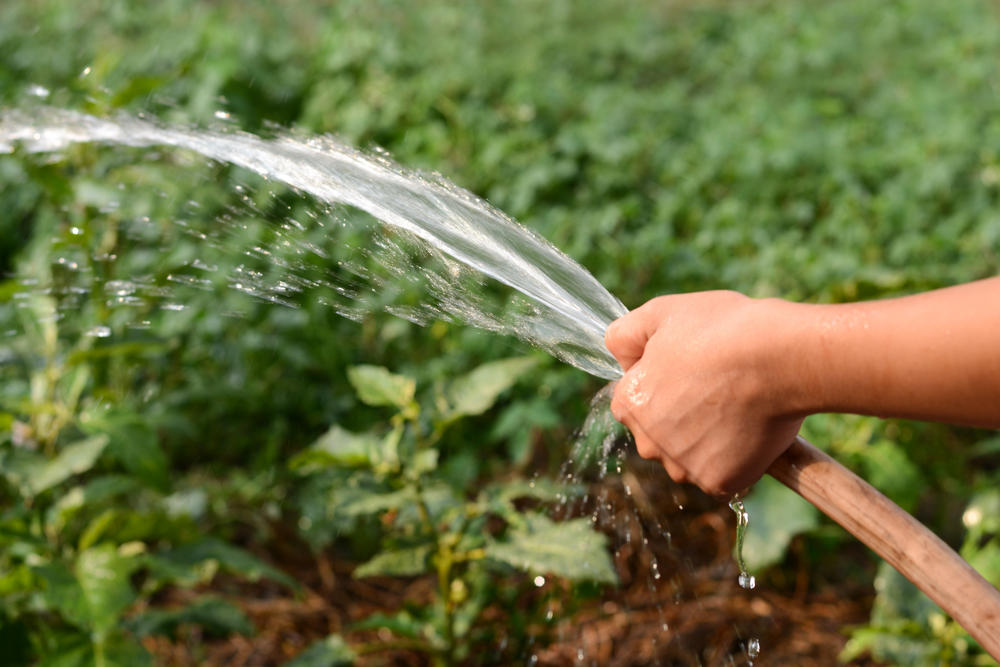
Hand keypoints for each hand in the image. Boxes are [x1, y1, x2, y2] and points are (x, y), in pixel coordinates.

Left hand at [605, 291, 802, 496]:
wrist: (780, 356)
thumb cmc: (723, 329)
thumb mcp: (662, 313)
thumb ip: (625, 336)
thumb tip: (621, 360)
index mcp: (629, 404)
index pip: (636, 403)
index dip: (665, 384)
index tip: (693, 370)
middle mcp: (648, 442)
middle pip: (661, 435)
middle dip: (683, 417)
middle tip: (718, 387)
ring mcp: (684, 466)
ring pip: (690, 457)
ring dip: (708, 441)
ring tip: (738, 406)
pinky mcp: (720, 483)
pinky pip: (723, 475)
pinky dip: (737, 458)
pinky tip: (751, 429)